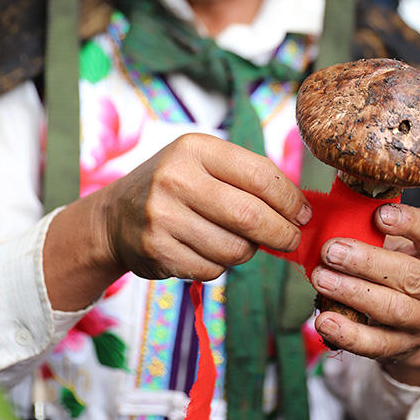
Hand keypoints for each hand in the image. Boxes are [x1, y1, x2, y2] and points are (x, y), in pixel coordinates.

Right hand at [44, 133, 311, 310]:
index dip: (290, 199)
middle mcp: (175, 179)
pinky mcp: (156, 251)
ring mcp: (162, 217)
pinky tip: (208, 250)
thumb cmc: (176, 186)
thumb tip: (300, 209)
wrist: (115, 216)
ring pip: (235, 249)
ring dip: (249, 251)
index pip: (260, 175)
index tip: (303, 214)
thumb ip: (248, 177)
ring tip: (240, 241)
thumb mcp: (204, 162)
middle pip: (251, 216)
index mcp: (195, 149)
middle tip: (291, 238)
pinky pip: (212, 270)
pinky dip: (221, 266)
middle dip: (282, 232)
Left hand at [310, 203, 419, 385]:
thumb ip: (377, 229)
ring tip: (321, 278)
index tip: (378, 214)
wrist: (416, 321)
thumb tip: (339, 211)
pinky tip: (324, 320)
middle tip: (331, 250)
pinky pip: (376, 344)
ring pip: (393, 309)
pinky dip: (348, 334)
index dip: (410, 223)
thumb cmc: (401, 268)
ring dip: (352, 293)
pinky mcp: (404, 348)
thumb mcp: (401, 245)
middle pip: (410, 276)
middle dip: (367, 262)